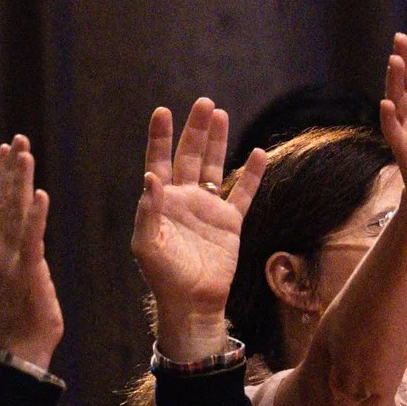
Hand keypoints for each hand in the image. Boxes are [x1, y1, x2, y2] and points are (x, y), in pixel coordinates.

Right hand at [0, 136, 63, 365]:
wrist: (22, 342)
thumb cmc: (19, 306)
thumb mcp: (6, 268)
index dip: (0, 174)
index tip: (5, 148)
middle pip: (3, 200)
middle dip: (10, 168)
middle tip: (17, 139)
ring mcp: (10, 259)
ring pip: (15, 212)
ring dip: (20, 182)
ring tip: (26, 154)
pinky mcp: (27, 270)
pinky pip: (32, 238)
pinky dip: (36, 215)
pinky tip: (41, 194)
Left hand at [132, 99, 262, 355]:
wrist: (193, 302)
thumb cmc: (163, 276)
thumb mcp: (147, 244)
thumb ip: (148, 210)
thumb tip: (150, 176)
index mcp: (161, 201)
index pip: (159, 160)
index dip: (160, 137)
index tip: (162, 111)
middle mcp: (184, 199)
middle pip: (190, 156)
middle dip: (195, 129)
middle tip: (204, 102)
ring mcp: (208, 209)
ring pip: (214, 167)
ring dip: (217, 141)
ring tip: (220, 114)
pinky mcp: (230, 223)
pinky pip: (243, 193)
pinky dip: (251, 174)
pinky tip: (259, 153)